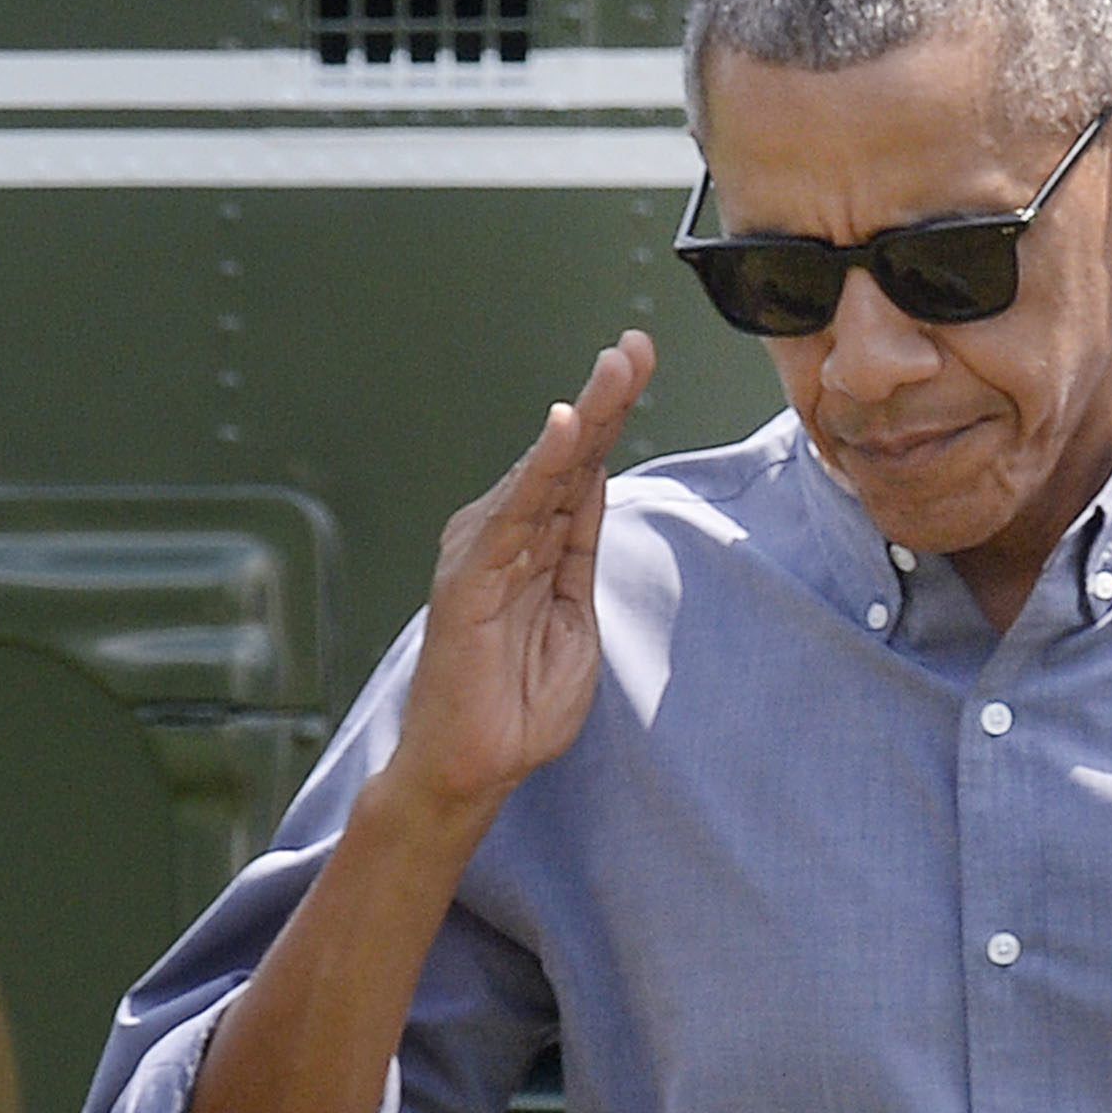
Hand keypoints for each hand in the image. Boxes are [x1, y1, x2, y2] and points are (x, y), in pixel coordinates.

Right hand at [386, 331, 653, 822]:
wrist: (472, 767)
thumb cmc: (516, 705)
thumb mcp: (574, 618)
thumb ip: (580, 551)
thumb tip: (594, 484)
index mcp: (537, 545)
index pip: (581, 469)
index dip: (611, 415)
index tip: (639, 361)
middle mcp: (507, 536)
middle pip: (566, 457)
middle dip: (604, 399)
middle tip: (636, 346)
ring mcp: (486, 553)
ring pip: (545, 472)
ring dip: (583, 417)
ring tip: (614, 368)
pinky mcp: (472, 577)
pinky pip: (515, 513)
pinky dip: (541, 469)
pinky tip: (565, 428)